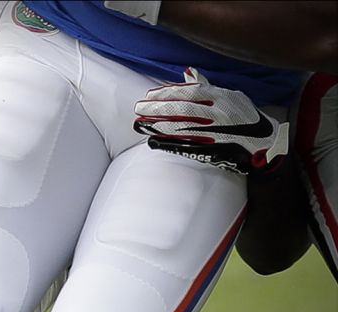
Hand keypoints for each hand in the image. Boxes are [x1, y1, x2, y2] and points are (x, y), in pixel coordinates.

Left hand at [134, 67, 288, 173]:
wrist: (265, 142)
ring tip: (141, 123)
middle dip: (159, 107)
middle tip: (139, 108)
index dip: (168, 92)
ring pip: (183, 126)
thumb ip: (207, 86)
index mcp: (223, 96)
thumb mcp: (230, 96)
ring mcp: (217, 130)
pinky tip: (154, 140)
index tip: (150, 94)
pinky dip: (170, 142)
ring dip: (160, 125)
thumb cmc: (245, 117)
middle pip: (183, 108)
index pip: (191, 91)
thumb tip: (187, 72)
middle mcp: (220, 111)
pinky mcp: (214, 147)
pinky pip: (188, 143)